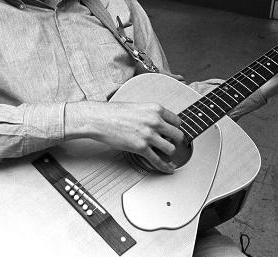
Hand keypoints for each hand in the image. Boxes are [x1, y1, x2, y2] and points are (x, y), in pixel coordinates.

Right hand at [65, 101, 184, 173]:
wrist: (99, 118)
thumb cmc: (114, 112)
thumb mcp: (138, 107)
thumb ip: (151, 115)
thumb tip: (160, 124)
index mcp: (155, 109)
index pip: (177, 121)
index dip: (176, 128)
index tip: (174, 133)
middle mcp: (155, 121)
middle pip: (178, 135)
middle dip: (175, 141)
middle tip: (172, 144)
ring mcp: (148, 135)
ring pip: (171, 149)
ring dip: (169, 153)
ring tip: (165, 154)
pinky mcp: (140, 148)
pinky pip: (158, 161)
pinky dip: (165, 167)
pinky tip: (168, 169)